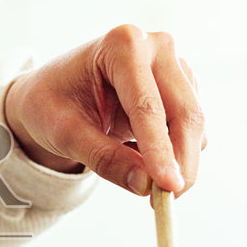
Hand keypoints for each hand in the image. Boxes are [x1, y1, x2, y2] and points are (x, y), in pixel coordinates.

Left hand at [3, 25, 202, 196]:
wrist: (54, 92)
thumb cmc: (52, 104)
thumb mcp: (65, 134)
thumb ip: (104, 158)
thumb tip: (145, 185)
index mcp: (122, 44)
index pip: (147, 106)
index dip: (159, 150)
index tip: (167, 188)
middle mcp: (156, 46)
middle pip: (184, 113)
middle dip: (179, 162)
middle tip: (166, 202)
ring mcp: (176, 64)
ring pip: (194, 124)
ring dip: (179, 161)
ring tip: (143, 181)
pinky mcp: (185, 86)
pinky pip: (193, 129)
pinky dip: (176, 153)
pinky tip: (143, 155)